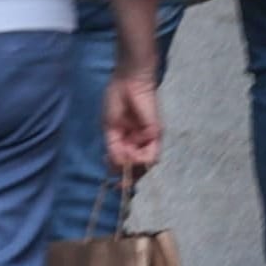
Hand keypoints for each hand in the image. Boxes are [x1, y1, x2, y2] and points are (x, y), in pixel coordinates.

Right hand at [102, 69, 162, 183]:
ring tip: (123, 161)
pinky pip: (152, 156)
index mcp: (126, 140)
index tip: (112, 184)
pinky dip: (141, 162)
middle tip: (118, 182)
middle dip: (127, 177)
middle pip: (136, 169)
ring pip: (144, 166)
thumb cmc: (116, 100)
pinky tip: (131, 157)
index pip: (125, 164)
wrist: (127, 82)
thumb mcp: (109, 129)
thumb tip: (115, 170)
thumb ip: (114, 149)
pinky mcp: (156, 135)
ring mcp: (148, 140)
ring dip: (132, 169)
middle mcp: (139, 143)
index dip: (119, 174)